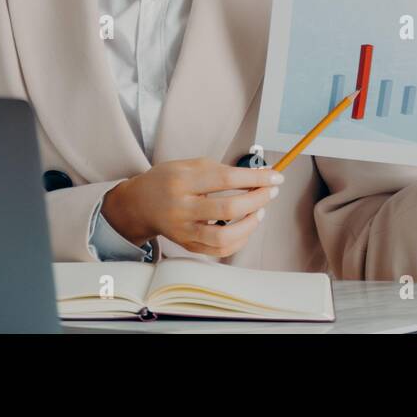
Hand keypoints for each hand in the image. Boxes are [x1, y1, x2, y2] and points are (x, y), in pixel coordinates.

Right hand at [100, 158, 281, 257]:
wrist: (141, 204)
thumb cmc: (170, 180)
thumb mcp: (191, 165)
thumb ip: (223, 170)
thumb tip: (260, 175)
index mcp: (182, 181)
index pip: (226, 179)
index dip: (256, 178)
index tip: (276, 176)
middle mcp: (181, 208)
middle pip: (228, 208)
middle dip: (257, 199)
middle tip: (270, 191)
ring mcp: (183, 231)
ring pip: (224, 238)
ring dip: (250, 224)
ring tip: (259, 211)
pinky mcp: (187, 246)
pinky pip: (219, 251)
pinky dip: (240, 240)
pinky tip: (246, 226)